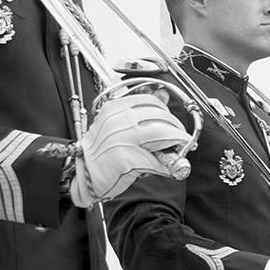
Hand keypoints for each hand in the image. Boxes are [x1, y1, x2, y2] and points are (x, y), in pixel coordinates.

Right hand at [69, 93, 193, 206]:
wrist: (87, 175)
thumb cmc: (103, 150)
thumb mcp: (118, 124)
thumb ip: (140, 110)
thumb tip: (163, 94)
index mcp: (114, 109)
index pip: (150, 101)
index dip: (166, 111)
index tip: (172, 120)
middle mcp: (117, 121)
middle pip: (160, 116)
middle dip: (177, 127)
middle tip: (181, 137)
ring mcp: (121, 140)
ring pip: (162, 133)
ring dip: (177, 140)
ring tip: (180, 147)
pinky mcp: (127, 160)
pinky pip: (156, 159)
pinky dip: (166, 164)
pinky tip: (167, 167)